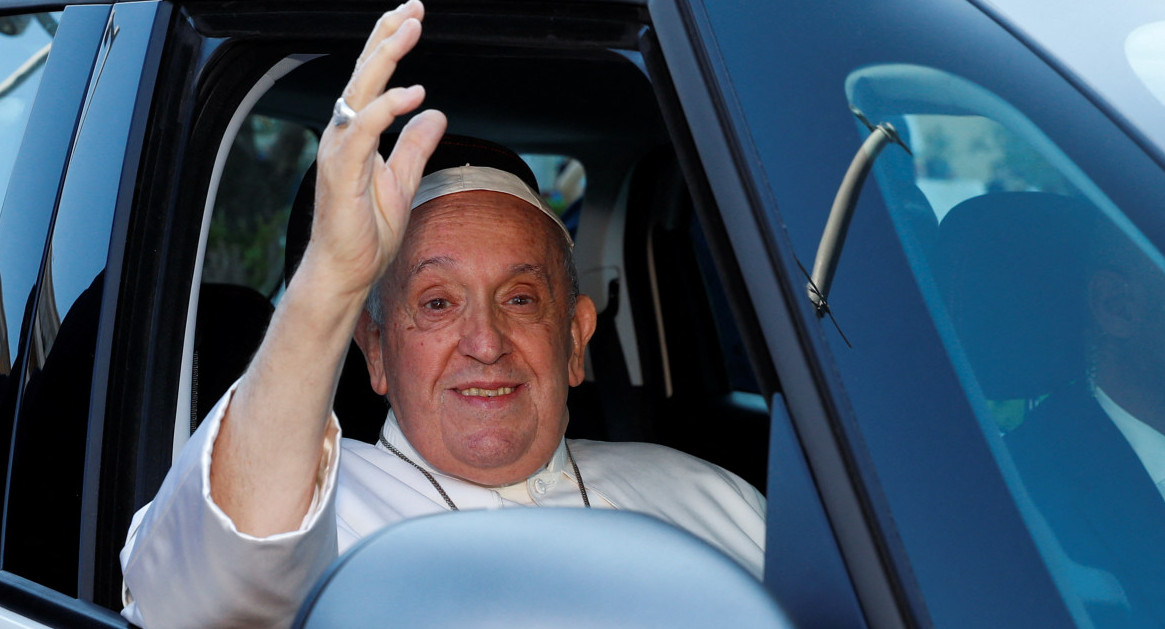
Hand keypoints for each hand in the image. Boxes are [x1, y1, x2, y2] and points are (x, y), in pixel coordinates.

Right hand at [309, 0, 446, 297]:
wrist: (346, 272)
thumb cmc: (367, 233)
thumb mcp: (403, 182)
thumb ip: (415, 147)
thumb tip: (435, 114)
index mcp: (356, 134)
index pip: (372, 78)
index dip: (389, 44)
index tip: (411, 16)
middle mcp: (343, 134)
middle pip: (363, 72)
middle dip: (387, 36)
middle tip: (413, 8)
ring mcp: (339, 150)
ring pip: (360, 91)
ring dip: (386, 57)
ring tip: (411, 29)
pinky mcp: (341, 171)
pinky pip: (362, 129)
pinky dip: (386, 108)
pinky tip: (412, 93)